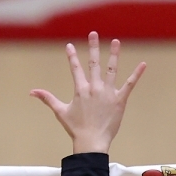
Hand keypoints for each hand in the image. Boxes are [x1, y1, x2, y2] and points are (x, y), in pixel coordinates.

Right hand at [30, 31, 145, 154]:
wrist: (91, 142)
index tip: (70, 45)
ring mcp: (108, 93)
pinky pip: (129, 84)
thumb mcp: (60, 112)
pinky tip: (143, 64)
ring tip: (116, 41)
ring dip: (114, 55)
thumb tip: (32, 92)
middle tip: (93, 33)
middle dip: (93, 47)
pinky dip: (136, 74)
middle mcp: (94, 88)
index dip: (72, 56)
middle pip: (94, 63)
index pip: (75, 68)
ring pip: (112, 69)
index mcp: (80, 90)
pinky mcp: (120, 100)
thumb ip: (47, 98)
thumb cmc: (75, 128)